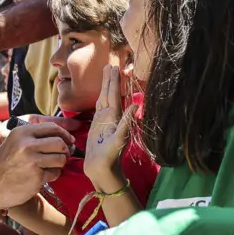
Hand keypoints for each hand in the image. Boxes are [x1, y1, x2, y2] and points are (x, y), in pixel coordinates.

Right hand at [0, 122, 76, 210]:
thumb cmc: (4, 165)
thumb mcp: (15, 142)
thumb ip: (35, 137)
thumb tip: (65, 137)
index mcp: (22, 131)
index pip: (53, 127)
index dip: (65, 134)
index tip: (69, 141)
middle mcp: (27, 144)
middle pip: (60, 143)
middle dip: (65, 151)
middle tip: (61, 157)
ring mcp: (32, 160)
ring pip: (61, 158)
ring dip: (59, 164)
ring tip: (50, 167)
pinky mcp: (36, 177)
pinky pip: (56, 173)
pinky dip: (52, 176)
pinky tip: (41, 177)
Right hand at [84, 65, 136, 187]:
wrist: (102, 170)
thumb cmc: (110, 158)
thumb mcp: (119, 140)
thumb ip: (126, 123)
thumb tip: (136, 105)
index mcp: (115, 118)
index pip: (114, 95)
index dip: (115, 82)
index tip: (115, 67)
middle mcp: (110, 117)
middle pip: (110, 93)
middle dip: (110, 79)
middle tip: (110, 63)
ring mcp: (104, 121)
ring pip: (104, 98)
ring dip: (106, 85)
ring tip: (106, 72)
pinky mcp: (97, 126)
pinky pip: (99, 107)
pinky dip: (100, 97)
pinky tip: (102, 94)